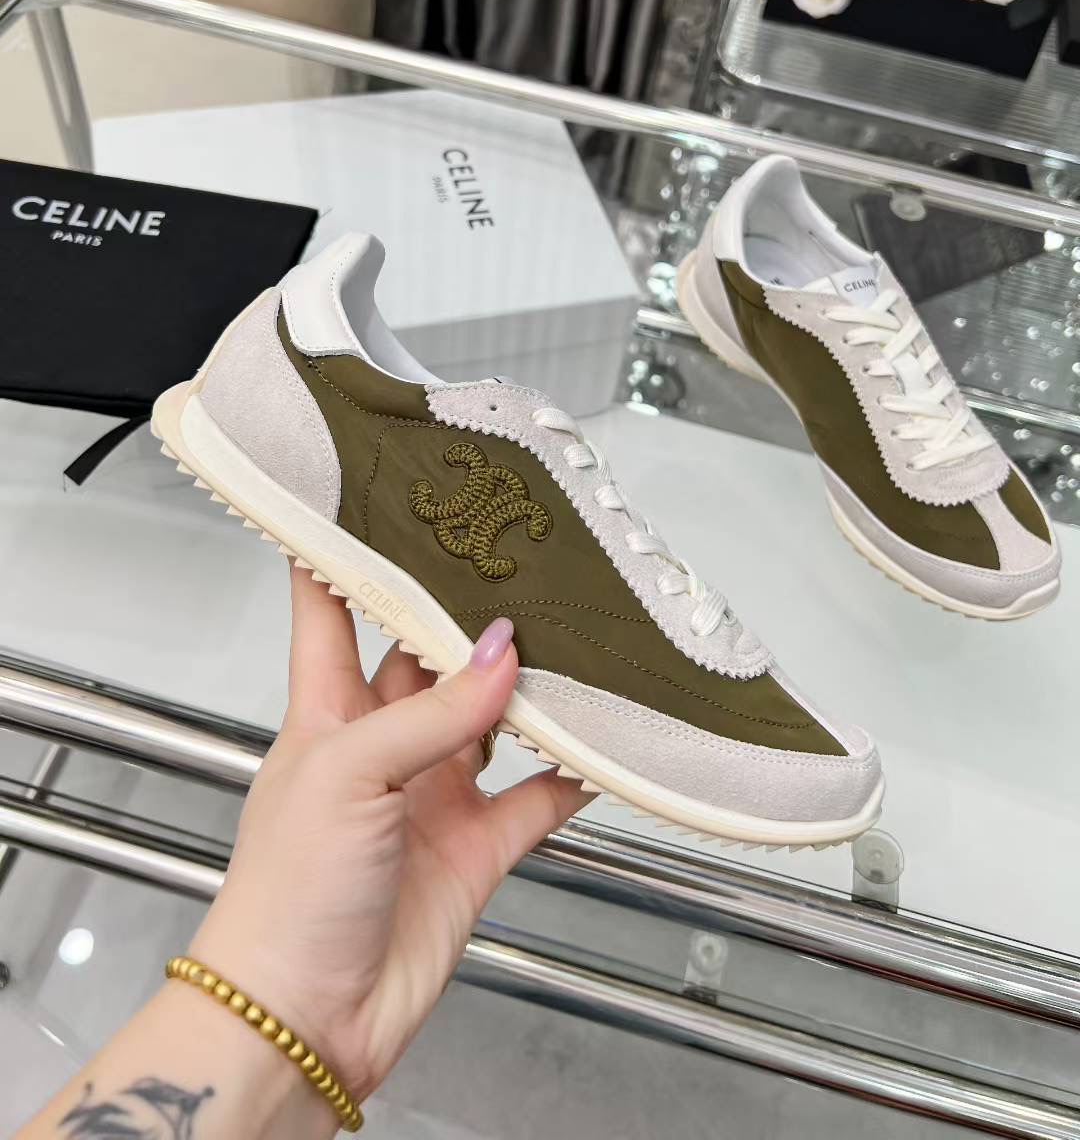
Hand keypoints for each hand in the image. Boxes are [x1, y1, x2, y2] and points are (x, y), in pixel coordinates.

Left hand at [190, 563, 586, 1103]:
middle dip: (467, 613)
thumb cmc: (284, 896)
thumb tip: (505, 654)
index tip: (374, 493)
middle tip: (516, 563)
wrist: (304, 1017)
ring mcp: (430, 794)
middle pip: (428, 654)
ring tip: (573, 640)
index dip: (342, 549)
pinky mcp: (474, 848)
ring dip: (528, 688)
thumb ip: (433, 712)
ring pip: (491, 718)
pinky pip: (536, 797)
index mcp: (326, 709)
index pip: (326, 606)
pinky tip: (601, 745)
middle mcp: (380, 742)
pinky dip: (571, 772)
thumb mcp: (347, 774)